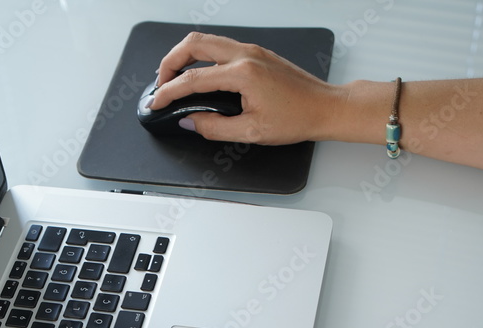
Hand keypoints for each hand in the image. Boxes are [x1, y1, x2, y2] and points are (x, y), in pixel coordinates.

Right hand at [152, 32, 342, 144]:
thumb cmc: (298, 117)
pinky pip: (220, 47)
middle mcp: (245, 55)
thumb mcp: (252, 131)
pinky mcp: (256, 53)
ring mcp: (251, 50)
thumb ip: (214, 127)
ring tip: (174, 79)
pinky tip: (199, 75)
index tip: (156, 103)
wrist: (326, 107)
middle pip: (193, 44)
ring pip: (206, 40)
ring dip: (184, 56)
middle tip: (161, 84)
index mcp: (243, 73)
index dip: (168, 93)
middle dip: (169, 62)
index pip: (193, 79)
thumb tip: (190, 122)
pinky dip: (201, 57)